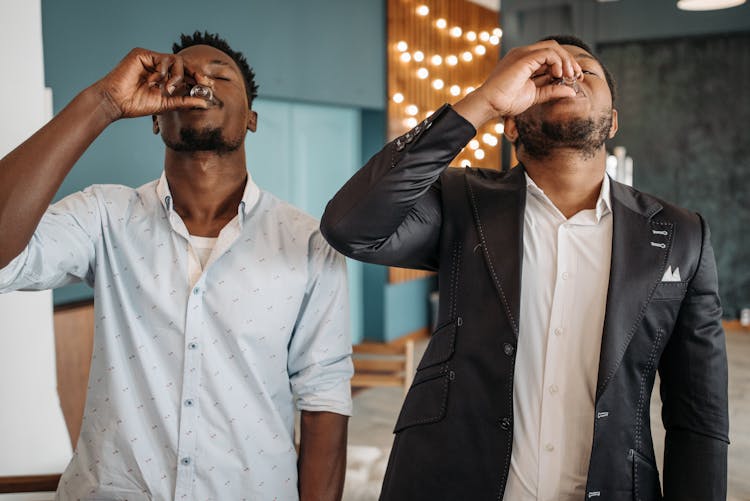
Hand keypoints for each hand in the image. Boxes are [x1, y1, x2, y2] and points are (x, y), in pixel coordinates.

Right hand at [93, 48, 209, 120]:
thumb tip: (206, 103)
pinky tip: (154, 82)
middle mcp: (158, 66)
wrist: (117, 103)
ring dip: (176, 76)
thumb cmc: (137, 104)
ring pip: (176, 60)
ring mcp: (150, 59)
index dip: (198, 78)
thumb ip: (185, 102)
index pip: (185, 74)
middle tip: (204, 83)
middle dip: (196, 73)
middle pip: (184, 64)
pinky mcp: (142, 54)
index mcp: (164, 78)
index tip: (210, 87)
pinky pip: (163, 58)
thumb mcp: (167, 104)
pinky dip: (163, 72)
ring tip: (167, 88)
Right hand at [453, 40, 582, 127]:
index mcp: (525, 62)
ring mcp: (523, 54)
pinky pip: (548, 53)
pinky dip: (558, 62)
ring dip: (565, 61)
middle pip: (554, 48)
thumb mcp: (535, 96)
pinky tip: (559, 75)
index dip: (565, 65)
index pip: (550, 55)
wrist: (490, 104)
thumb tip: (571, 92)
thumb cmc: (506, 102)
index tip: (574, 79)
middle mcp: (524, 54)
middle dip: (569, 61)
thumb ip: (552, 91)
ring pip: (553, 47)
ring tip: (569, 76)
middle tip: (577, 76)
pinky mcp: (524, 58)